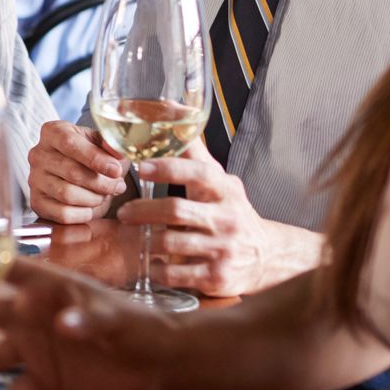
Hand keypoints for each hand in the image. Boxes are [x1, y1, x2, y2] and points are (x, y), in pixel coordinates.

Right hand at [0, 260, 161, 389]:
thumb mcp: (115, 318)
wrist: (154, 358)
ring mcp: (35, 347)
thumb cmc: (133, 322)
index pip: (3, 271)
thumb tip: (61, 324)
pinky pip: (22, 386)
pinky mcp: (47, 378)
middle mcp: (30, 315)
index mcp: (44, 288)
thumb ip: (87, 319)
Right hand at [26, 121, 126, 223]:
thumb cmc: (90, 155)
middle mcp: (38, 154)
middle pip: (72, 172)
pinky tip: (90, 207)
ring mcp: (34, 179)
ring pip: (67, 194)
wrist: (77, 172)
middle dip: (102, 183)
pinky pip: (62, 214)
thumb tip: (118, 154)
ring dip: (93, 198)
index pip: (70, 143)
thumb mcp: (101, 142)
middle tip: (118, 185)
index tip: (116, 170)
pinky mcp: (37, 202)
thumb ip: (111, 144)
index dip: (95, 158)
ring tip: (104, 195)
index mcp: (53, 132)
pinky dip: (82, 214)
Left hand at [119, 139, 270, 296]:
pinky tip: (149, 263)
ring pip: (172, 243)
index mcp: (226, 190)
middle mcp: (227, 218)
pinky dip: (157, 269)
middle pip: (176, 211)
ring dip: (146, 240)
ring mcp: (223, 249)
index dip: (168, 169)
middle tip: (124, 212)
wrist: (266, 256)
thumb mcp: (220, 182)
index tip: (141, 168)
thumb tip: (171, 112)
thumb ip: (194, 154)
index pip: (198, 173)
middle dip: (143, 210)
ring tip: (132, 235)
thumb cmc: (231, 212)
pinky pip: (177, 274)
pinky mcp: (217, 277)